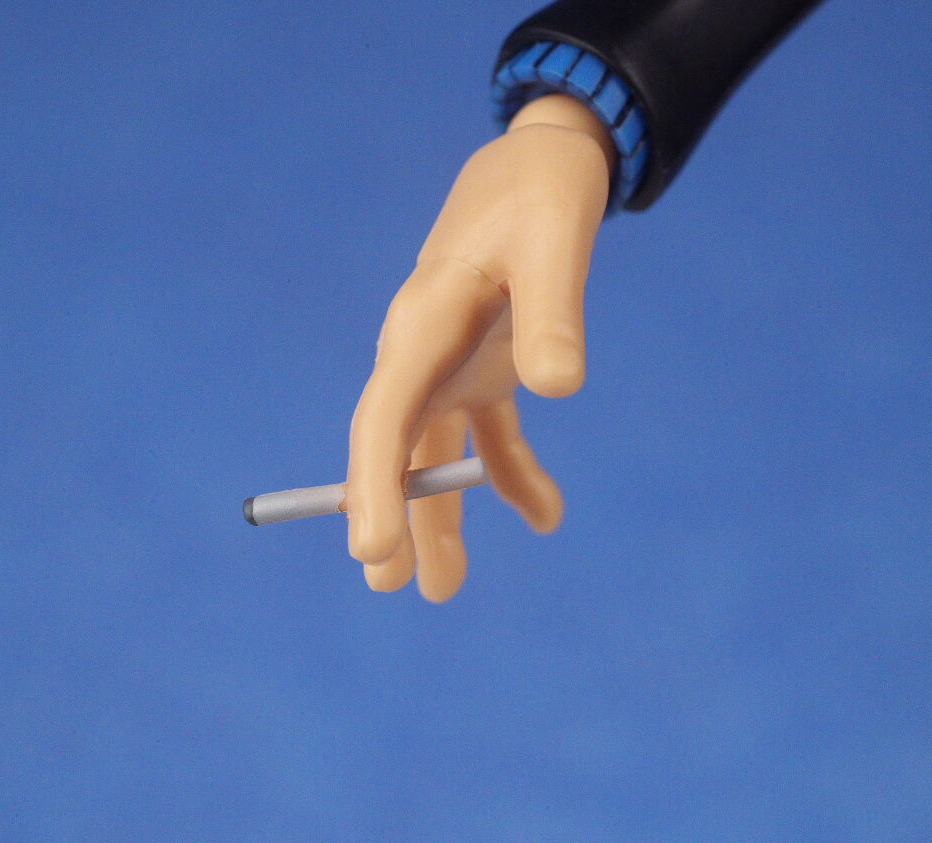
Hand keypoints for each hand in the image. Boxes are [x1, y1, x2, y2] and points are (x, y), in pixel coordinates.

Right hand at [345, 94, 615, 601]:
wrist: (538, 164)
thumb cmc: (541, 194)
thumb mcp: (557, 241)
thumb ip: (554, 312)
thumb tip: (559, 390)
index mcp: (424, 322)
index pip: (386, 415)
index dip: (374, 484)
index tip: (372, 551)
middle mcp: (423, 351)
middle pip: (393, 444)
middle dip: (389, 513)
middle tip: (389, 584)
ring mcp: (450, 364)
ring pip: (432, 452)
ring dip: (438, 515)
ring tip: (444, 588)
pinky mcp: (483, 368)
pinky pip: (489, 435)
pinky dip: (514, 477)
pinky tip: (547, 516)